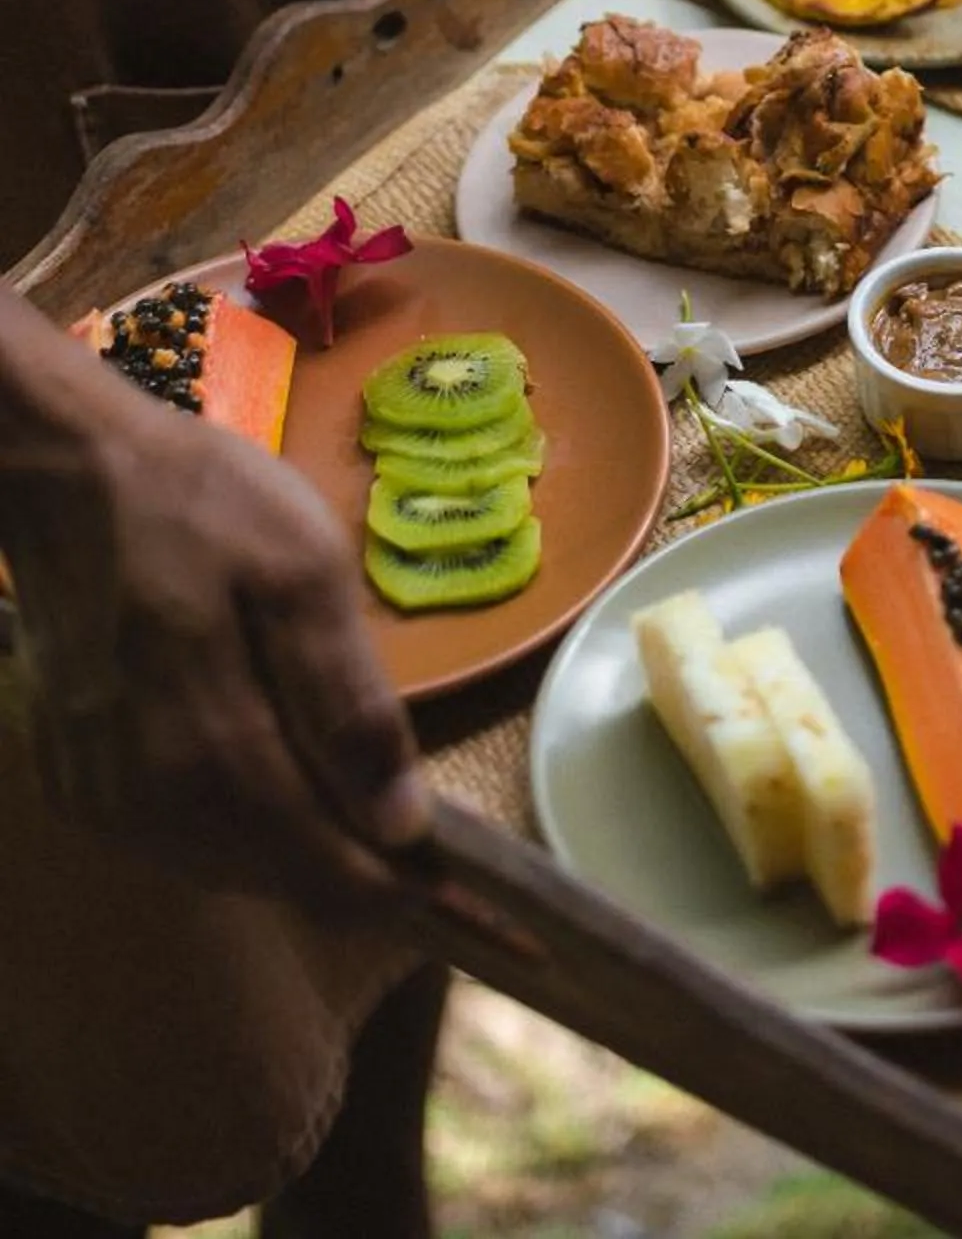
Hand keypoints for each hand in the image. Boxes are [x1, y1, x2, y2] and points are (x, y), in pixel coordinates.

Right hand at [6, 363, 430, 913]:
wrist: (67, 472)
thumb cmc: (199, 504)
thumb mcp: (303, 571)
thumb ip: (349, 703)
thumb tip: (401, 822)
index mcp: (214, 756)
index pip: (328, 872)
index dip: (406, 897)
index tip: (476, 908)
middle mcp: (149, 804)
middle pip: (278, 879)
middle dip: (358, 875)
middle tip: (430, 851)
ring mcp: (102, 799)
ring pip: (223, 865)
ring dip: (296, 853)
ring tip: (360, 812)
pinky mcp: (75, 781)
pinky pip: (171, 837)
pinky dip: (232, 827)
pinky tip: (268, 778)